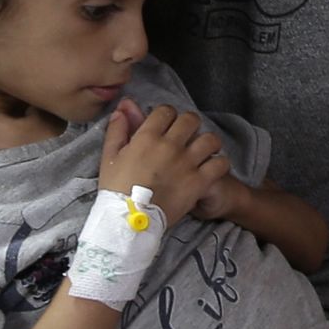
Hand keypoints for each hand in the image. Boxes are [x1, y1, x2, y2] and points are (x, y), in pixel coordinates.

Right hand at [104, 102, 232, 222]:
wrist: (128, 221)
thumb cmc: (116, 189)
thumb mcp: (109, 156)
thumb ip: (118, 129)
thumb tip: (125, 106)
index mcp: (147, 137)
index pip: (166, 111)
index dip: (167, 115)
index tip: (167, 125)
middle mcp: (170, 146)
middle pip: (190, 120)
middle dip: (189, 124)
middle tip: (186, 136)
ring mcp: (187, 163)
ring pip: (210, 139)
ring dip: (208, 142)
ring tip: (203, 150)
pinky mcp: (199, 182)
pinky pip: (220, 163)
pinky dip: (219, 163)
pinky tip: (211, 167)